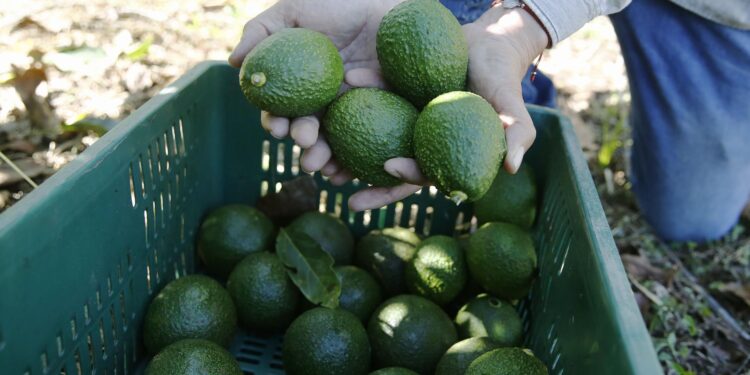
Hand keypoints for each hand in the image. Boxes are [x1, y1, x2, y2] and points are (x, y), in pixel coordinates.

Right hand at [229, 0, 403, 177]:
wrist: (385, 5)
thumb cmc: (337, 4)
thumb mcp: (293, 12)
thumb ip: (260, 32)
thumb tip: (234, 63)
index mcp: (300, 84)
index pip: (282, 110)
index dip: (275, 121)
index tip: (276, 126)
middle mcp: (324, 102)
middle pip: (308, 132)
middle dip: (302, 142)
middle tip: (305, 140)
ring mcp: (352, 111)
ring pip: (335, 143)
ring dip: (324, 158)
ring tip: (322, 164)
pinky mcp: (380, 114)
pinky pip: (367, 141)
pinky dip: (354, 160)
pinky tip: (347, 170)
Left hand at [348, 6, 548, 210]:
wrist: (488, 44)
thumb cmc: (502, 79)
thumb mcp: (511, 106)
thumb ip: (516, 133)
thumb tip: (513, 167)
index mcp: (442, 154)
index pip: (422, 173)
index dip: (405, 176)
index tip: (387, 165)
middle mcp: (418, 141)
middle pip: (386, 164)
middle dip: (360, 177)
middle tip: (332, 179)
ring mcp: (404, 119)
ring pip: (371, 135)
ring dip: (343, 142)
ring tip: (316, 144)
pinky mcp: (394, 95)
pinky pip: (373, 96)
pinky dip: (359, 92)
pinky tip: (342, 85)